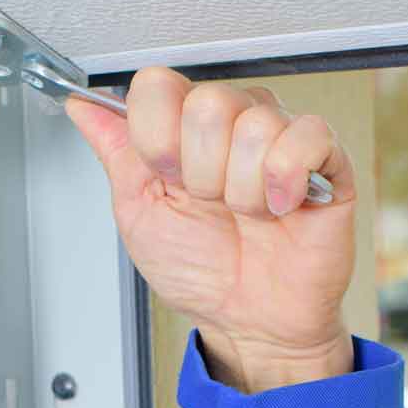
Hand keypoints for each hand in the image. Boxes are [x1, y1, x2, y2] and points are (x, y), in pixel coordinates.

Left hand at [67, 67, 356, 393]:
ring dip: (241, 191)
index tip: (165, 178)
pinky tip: (281, 208)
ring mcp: (278, 136)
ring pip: (253, 125)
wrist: (249, 322)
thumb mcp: (139, 213)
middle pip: (207, 102)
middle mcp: (231, 123)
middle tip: (212, 204)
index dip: (156, 138)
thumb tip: (81, 105)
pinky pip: (306, 136)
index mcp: (182, 129)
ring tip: (249, 215)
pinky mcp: (326, 157)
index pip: (158, 85)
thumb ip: (115, 152)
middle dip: (200, 172)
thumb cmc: (200, 272)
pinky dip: (285, 182)